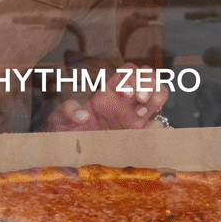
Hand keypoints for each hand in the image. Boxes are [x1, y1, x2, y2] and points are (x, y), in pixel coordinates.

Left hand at [47, 69, 167, 131]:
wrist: (71, 149)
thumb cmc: (67, 129)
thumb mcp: (61, 117)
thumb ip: (68, 111)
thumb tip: (82, 115)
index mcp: (109, 91)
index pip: (128, 71)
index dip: (131, 77)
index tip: (124, 93)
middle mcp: (125, 100)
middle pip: (148, 77)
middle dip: (148, 83)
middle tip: (139, 99)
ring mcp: (134, 116)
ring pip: (158, 94)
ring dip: (157, 97)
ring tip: (141, 113)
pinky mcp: (137, 134)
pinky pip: (157, 125)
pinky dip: (159, 126)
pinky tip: (149, 129)